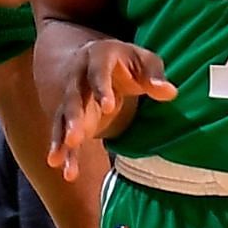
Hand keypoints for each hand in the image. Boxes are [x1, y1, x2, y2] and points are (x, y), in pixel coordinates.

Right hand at [47, 39, 176, 180]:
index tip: (107, 107)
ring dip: (61, 139)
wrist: (96, 59)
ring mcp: (71, 97)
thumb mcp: (144, 61)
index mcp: (98, 56)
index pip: (98, 71)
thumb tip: (169, 92)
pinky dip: (64, 152)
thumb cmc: (128, 62)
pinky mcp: (70, 117)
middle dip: (73, 118)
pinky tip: (66, 171)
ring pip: (63, 118)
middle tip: (75, 138)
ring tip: (57, 162)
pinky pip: (64, 134)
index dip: (101, 88)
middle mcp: (78, 76)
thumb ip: (154, 75)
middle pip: (74, 97)